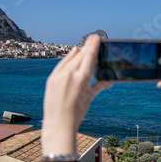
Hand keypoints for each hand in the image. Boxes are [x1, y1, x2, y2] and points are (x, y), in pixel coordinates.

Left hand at [42, 35, 110, 151]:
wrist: (58, 124)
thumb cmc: (76, 113)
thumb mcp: (89, 98)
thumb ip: (98, 86)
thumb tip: (109, 81)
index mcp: (82, 79)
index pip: (89, 57)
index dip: (93, 46)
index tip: (96, 37)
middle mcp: (70, 75)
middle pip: (80, 56)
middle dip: (87, 47)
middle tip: (92, 38)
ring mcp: (59, 76)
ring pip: (70, 59)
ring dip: (78, 52)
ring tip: (83, 46)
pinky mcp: (51, 79)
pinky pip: (61, 65)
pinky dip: (67, 58)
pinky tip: (73, 53)